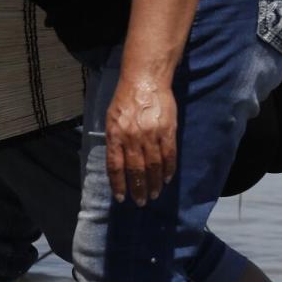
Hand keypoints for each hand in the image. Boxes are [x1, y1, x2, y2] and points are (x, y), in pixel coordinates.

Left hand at [105, 76, 177, 205]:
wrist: (145, 80)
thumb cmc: (126, 98)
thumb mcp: (112, 118)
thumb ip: (115, 140)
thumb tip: (119, 162)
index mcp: (116, 135)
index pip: (116, 166)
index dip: (119, 184)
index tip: (122, 198)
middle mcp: (132, 137)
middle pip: (135, 170)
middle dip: (138, 189)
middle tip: (141, 202)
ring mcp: (151, 135)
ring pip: (153, 166)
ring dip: (154, 183)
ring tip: (155, 194)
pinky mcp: (167, 131)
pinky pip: (169, 155)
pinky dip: (168, 169)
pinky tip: (167, 178)